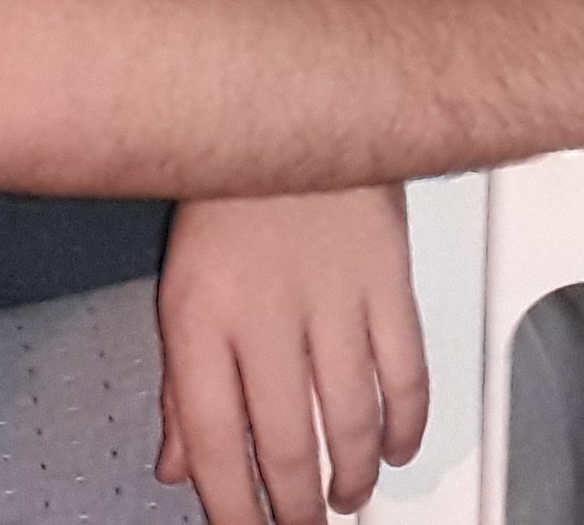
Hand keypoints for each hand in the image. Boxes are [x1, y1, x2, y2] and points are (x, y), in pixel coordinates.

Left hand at [154, 186, 427, 523]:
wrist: (296, 101)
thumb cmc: (230, 191)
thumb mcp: (181, 286)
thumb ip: (177, 384)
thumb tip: (178, 464)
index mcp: (201, 320)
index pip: (213, 442)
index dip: (230, 507)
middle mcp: (266, 316)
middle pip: (284, 443)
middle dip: (295, 507)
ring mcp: (334, 299)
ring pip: (349, 418)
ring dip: (350, 474)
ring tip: (347, 496)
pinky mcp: (389, 279)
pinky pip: (405, 369)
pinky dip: (405, 420)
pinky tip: (395, 445)